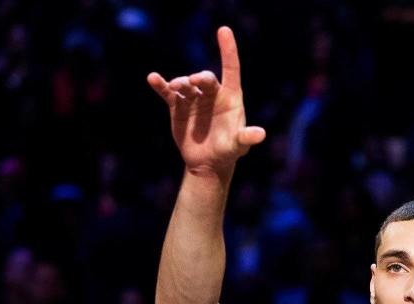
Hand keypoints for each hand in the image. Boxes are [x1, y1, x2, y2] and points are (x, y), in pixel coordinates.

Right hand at [147, 26, 265, 177]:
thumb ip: (246, 137)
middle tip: (194, 81)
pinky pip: (168, 93)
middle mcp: (212, 93)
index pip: (231, 69)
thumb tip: (260, 134)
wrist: (208, 162)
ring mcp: (194, 99)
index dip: (228, 50)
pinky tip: (153, 78)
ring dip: (180, 84)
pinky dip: (160, 85)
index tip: (223, 30)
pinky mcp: (177, 107)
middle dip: (200, 77)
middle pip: (206, 78)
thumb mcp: (239, 145)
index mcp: (231, 97)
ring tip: (176, 87)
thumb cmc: (228, 151)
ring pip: (186, 84)